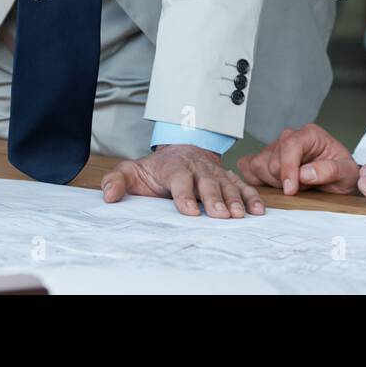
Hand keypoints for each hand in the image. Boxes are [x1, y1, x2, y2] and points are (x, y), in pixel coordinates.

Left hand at [100, 144, 264, 217]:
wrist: (179, 150)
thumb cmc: (155, 168)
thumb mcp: (131, 170)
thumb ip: (117, 181)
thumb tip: (108, 195)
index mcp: (174, 167)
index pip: (179, 180)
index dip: (184, 195)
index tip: (188, 211)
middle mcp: (197, 168)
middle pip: (207, 183)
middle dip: (214, 199)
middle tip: (220, 216)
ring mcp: (215, 173)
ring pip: (227, 184)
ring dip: (235, 200)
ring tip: (240, 216)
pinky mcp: (227, 178)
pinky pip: (242, 185)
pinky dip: (251, 196)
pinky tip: (258, 211)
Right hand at [236, 123, 359, 194]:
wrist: (339, 179)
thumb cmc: (343, 173)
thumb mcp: (347, 173)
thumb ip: (329, 171)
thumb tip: (305, 173)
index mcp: (310, 134)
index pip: (289, 147)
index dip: (288, 170)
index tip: (290, 189)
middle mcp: (290, 137)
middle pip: (272, 161)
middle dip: (284, 181)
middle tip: (303, 188)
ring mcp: (275, 147)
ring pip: (258, 165)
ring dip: (273, 182)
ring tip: (292, 185)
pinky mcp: (265, 157)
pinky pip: (248, 167)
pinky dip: (256, 179)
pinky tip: (273, 184)